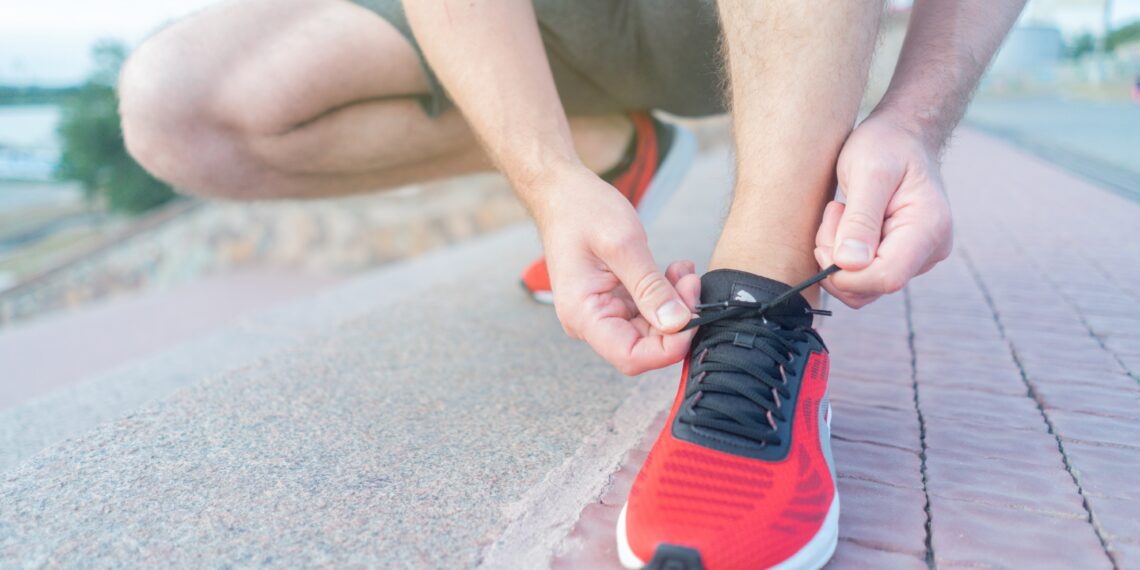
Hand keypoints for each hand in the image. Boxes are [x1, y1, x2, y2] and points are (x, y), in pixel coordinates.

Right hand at [532, 166, 699, 374]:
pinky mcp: (613, 301)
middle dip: (676, 319)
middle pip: (644, 346)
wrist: (562, 192)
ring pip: (650, 330)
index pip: (631, 357)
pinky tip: (675, 271)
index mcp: (583, 314)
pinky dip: (666, 295)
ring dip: (674, 305)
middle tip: (691, 282)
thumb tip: (678, 323)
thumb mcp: (624, 245)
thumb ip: (651, 288)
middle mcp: (589, 321)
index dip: (668, 347)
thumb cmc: (582, 211)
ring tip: (683, 271)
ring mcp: (601, 312)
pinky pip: (646, 312)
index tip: (693, 316)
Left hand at [814, 111, 952, 307]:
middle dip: (837, 261)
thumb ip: (860, 220)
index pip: (885, 278)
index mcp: (928, 229)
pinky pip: (864, 276)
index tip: (827, 239)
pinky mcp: (900, 257)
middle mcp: (929, 250)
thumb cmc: (887, 145)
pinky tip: (846, 224)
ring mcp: (916, 257)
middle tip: (834, 214)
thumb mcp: (867, 172)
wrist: (902, 135)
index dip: (845, 273)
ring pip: (863, 286)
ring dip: (838, 257)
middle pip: (871, 286)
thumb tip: (849, 265)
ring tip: (841, 214)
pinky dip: (844, 256)